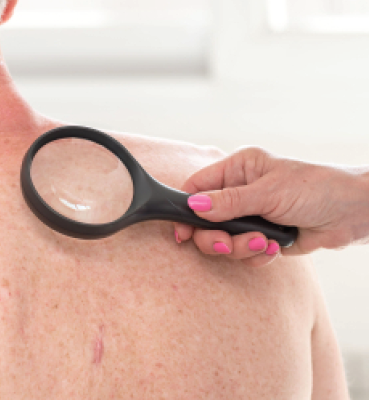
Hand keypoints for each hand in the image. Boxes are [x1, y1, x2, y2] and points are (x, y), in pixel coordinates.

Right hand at [174, 147, 368, 266]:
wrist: (352, 213)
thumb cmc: (317, 188)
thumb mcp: (269, 192)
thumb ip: (229, 202)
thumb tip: (194, 205)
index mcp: (238, 170)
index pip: (197, 188)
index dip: (187, 210)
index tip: (183, 232)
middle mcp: (239, 192)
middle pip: (205, 220)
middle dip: (217, 237)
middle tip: (229, 245)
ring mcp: (250, 215)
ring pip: (224, 239)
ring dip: (241, 247)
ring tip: (265, 243)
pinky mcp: (261, 235)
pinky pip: (244, 252)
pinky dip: (256, 255)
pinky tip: (274, 247)